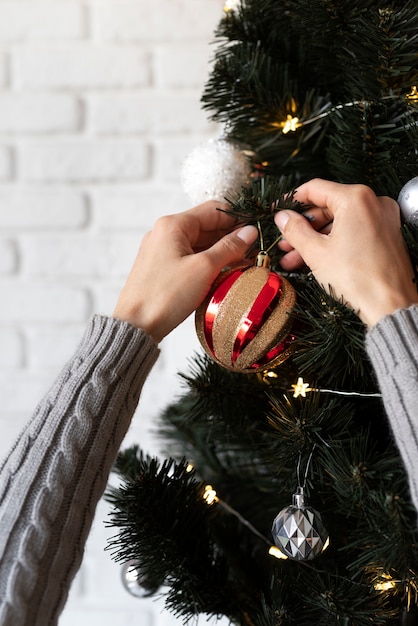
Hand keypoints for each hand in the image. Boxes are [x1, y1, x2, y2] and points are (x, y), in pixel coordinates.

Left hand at [113, 201, 257, 341]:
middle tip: (257, 249)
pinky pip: (191, 258)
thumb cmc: (166, 295)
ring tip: (246, 262)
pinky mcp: (162, 268)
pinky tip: (225, 272)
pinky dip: (209, 262)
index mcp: (173, 225)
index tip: (259, 227)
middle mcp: (165, 232)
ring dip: (222, 251)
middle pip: (207, 226)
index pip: (213, 210)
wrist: (136, 325)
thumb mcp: (204, 268)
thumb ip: (229, 247)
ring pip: (200, 244)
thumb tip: (249, 233)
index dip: (238, 217)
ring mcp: (162, 250)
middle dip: (232, 237)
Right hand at [274, 178, 417, 327]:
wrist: (390, 304)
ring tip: (294, 257)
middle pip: (328, 206)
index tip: (278, 210)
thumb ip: (295, 230)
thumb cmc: (358, 278)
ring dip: (316, 237)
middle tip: (285, 241)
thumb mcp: (316, 252)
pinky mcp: (388, 234)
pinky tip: (316, 257)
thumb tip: (283, 217)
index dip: (291, 200)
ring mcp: (383, 218)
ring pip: (340, 221)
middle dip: (303, 226)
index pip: (315, 188)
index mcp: (356, 198)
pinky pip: (354, 230)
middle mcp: (373, 202)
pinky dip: (335, 241)